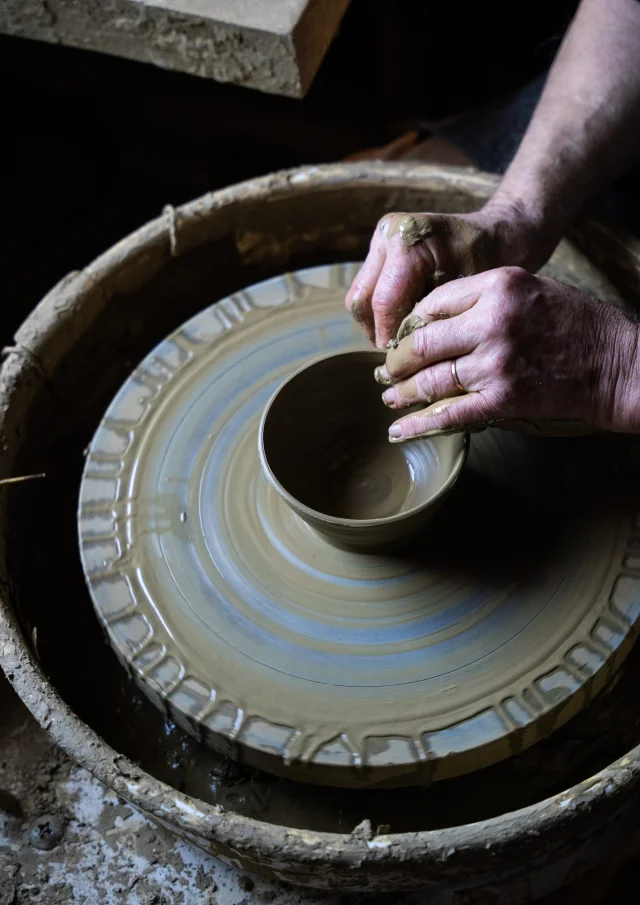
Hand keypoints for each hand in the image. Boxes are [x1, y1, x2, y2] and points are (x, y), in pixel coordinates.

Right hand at [345, 203, 550, 348]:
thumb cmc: (491, 268)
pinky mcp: (377, 248)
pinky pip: (366, 290)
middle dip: (378, 333)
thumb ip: (435, 323)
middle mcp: (390, 234)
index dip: (391, 338)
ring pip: (358, 298)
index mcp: (410, 243)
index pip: (385, 303)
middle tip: (399, 359)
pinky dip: (378, 314)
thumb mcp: (467, 298)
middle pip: (362, 300)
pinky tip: (399, 329)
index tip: (403, 366)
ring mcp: (380, 238)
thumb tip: (408, 361)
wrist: (498, 235)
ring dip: (374, 326)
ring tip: (398, 345)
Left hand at [376, 267, 639, 439]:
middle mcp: (492, 321)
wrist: (619, 364)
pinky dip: (418, 425)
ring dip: (402, 393)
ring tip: (389, 397)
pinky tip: (400, 429)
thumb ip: (484, 299)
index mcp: (498, 285)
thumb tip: (435, 320)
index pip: (432, 304)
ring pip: (430, 379)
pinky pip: (448, 414)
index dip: (410, 325)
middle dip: (396, 361)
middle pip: (422, 343)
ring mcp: (496, 362)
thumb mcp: (531, 289)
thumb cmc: (578, 324)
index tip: (401, 338)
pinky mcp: (503, 398)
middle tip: (385, 371)